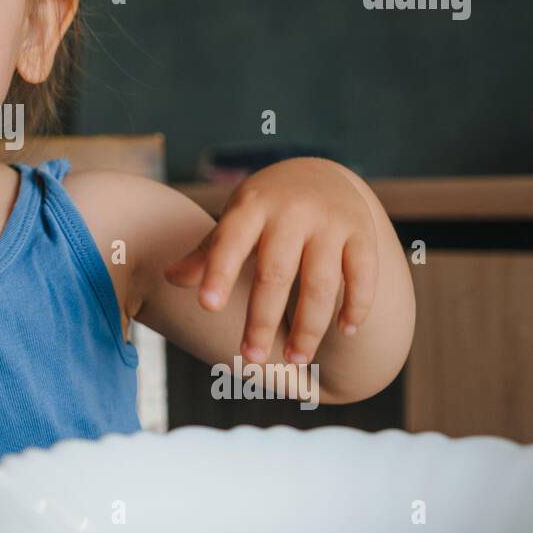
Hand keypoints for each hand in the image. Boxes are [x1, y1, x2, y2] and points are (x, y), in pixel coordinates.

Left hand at [163, 158, 378, 365]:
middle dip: (262, 320)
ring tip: (296, 359)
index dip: (219, 273)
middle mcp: (292, 213)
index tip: (208, 307)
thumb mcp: (235, 219)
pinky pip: (363, 276)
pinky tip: (345, 332)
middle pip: (276, 273)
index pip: (230, 241)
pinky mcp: (362, 234)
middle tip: (250, 358)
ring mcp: (330, 223)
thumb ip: (207, 252)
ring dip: (309, 327)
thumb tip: (170, 279)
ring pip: (321, 283)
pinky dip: (356, 307)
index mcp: (251, 207)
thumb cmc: (266, 208)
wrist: (321, 173)